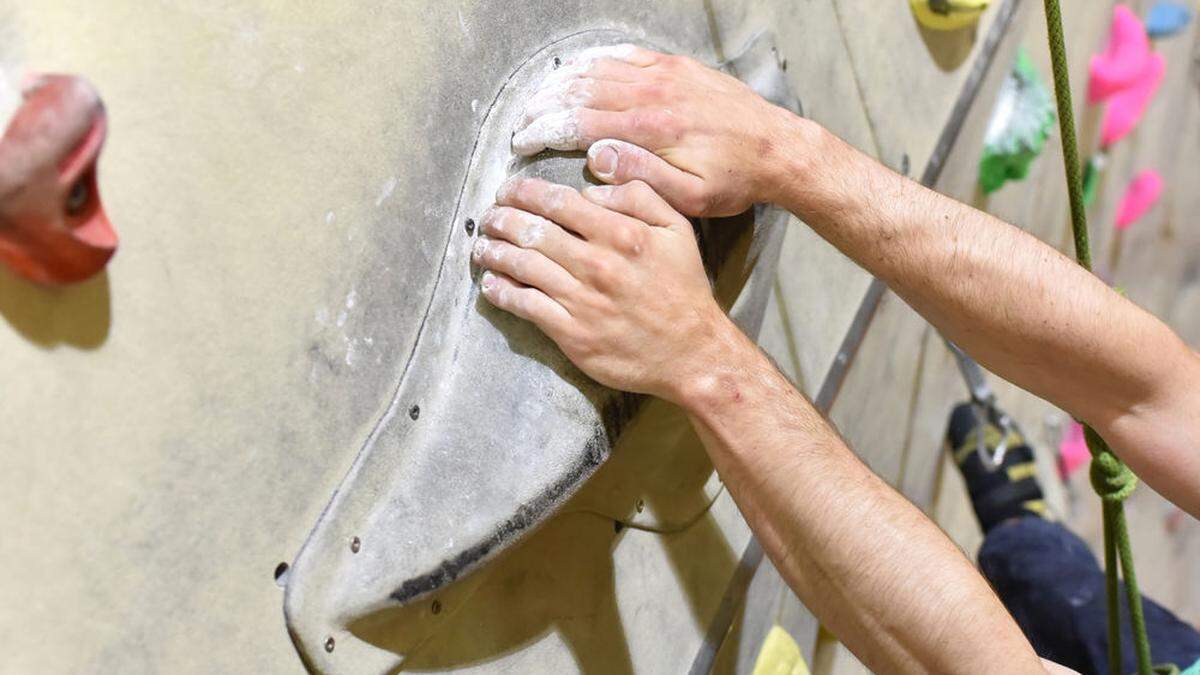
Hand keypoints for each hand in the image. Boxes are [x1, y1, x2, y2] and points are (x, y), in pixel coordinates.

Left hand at [473, 176, 739, 401]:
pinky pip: (525, 306)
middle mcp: (596, 264)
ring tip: (481, 246)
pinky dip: (502, 291)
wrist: (692, 353)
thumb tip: (592, 189)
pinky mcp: (571, 333)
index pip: (558, 202)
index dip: (525, 191)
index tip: (509, 189)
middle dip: (502, 218)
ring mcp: (581, 300)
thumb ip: (638, 196)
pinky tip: (490, 283)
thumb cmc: (683, 289)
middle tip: (489, 216)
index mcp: (620, 233)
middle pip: (533, 231)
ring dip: (494, 252)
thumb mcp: (677, 229)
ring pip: (523, 266)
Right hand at [510, 44, 804, 216]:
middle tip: (521, 123)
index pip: (580, 123)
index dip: (544, 131)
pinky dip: (592, 61)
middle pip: (579, 90)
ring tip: (536, 100)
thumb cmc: (733, 181)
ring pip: (596, 69)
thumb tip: (595, 156)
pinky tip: (573, 71)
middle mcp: (654, 93)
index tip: (522, 143)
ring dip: (560, 82)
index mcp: (652, 129)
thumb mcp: (689, 197)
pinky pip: (623, 54)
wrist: (776, 148)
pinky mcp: (675, 65)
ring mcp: (664, 74)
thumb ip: (640, 177)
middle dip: (542, 106)